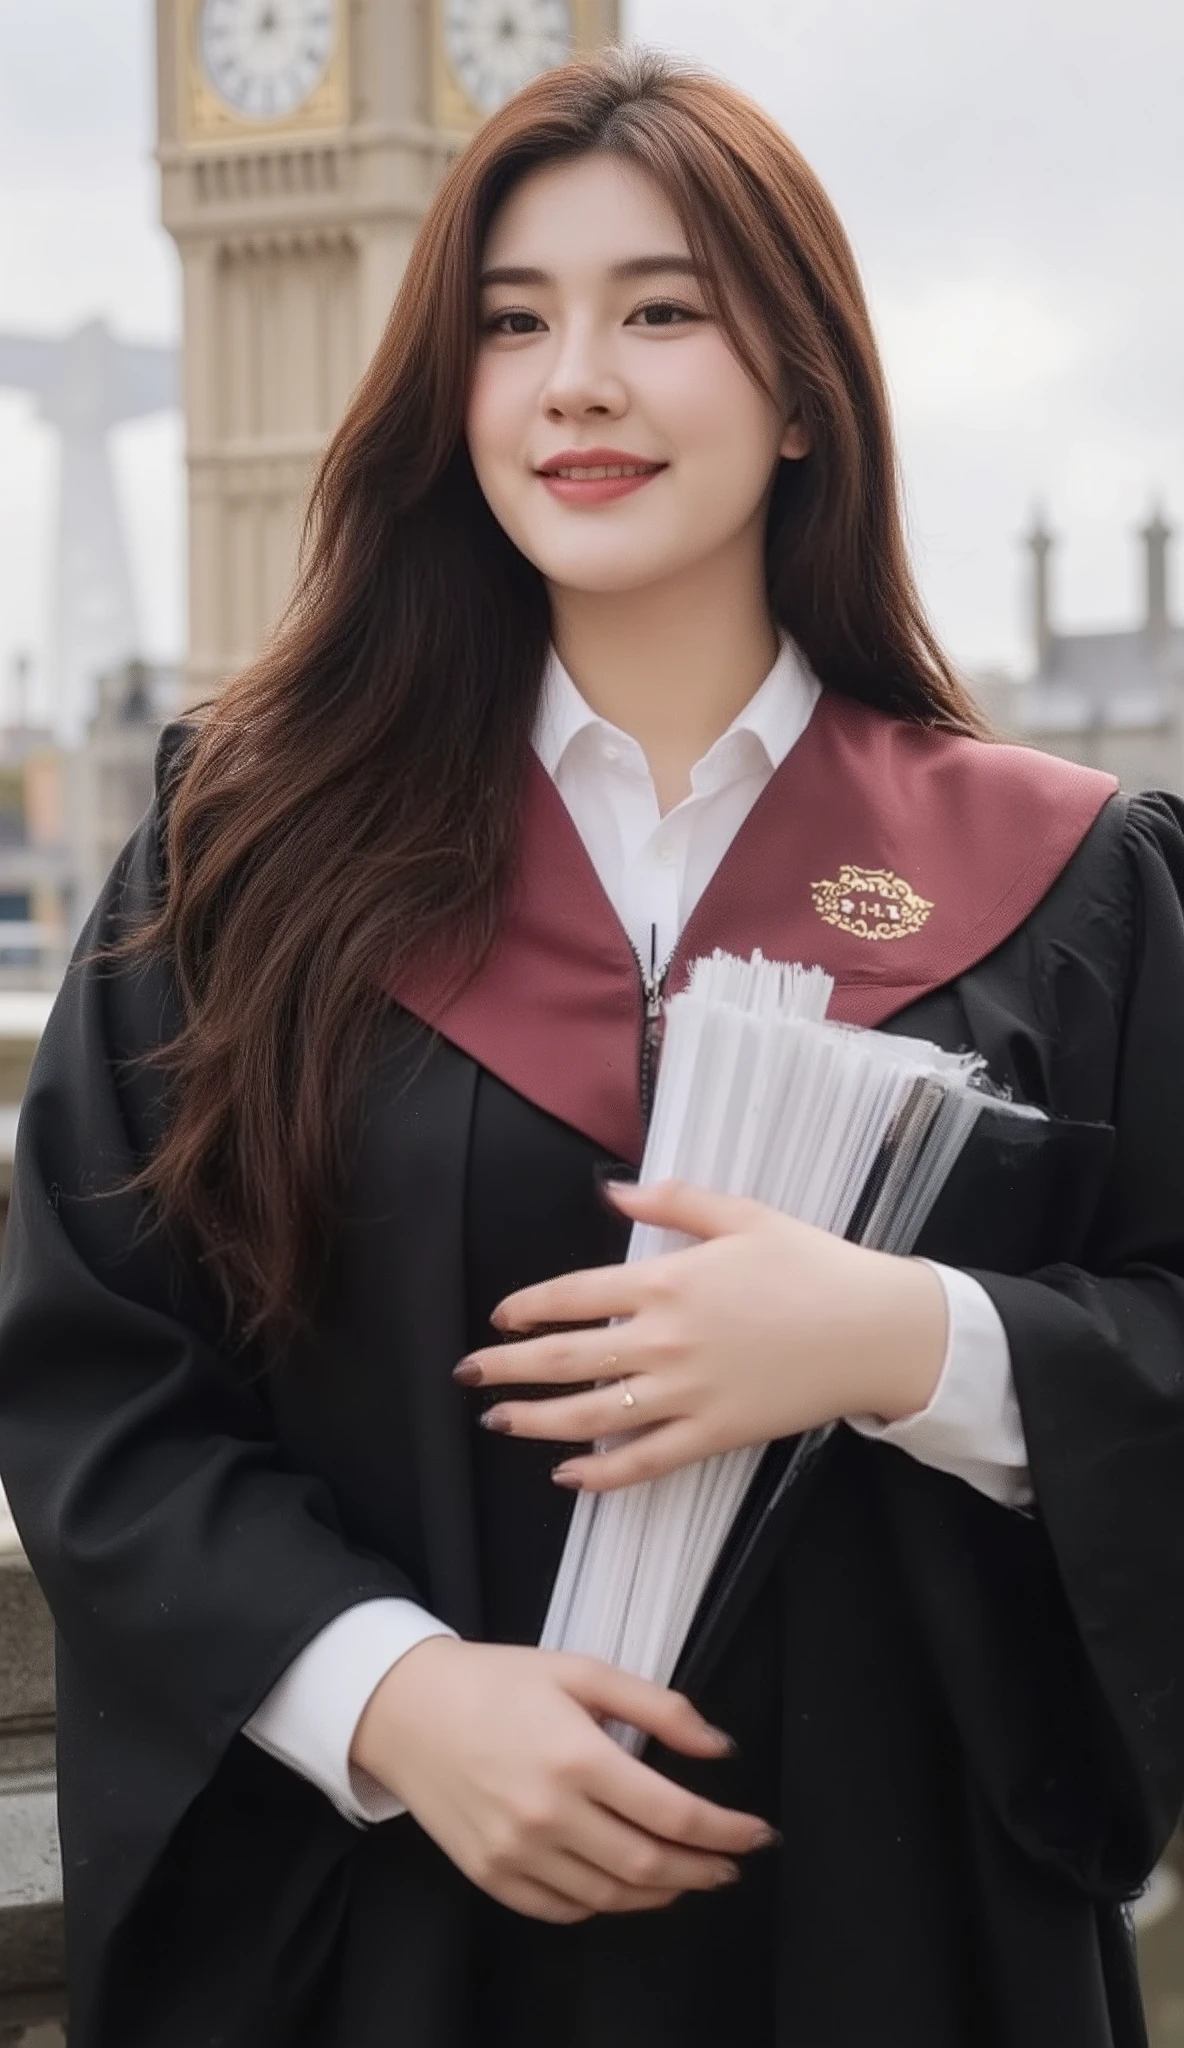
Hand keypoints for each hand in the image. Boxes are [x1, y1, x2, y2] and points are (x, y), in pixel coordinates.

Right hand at [351, 1636, 776, 1921]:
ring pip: (610, 1895)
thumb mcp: (582, 1671)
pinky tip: (625, 1886)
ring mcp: (516, 1852)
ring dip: (662, 1893)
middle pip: (648, 1864)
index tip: (756, 1833)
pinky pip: (562, 1909)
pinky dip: (605, 1905)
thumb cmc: (497, 1682)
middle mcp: (547, 1813)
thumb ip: (658, 1707)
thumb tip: (720, 1747)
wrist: (406, 1709)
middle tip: (730, 1864)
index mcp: (575, 1755)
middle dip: (703, 1869)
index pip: (672, 1812)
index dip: (725, 1829)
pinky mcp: (490, 1875)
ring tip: (688, 1876)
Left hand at [457, 1180, 947, 1490]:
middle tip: (468, 1375)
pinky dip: (601, 1474)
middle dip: (506, 1368)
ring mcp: (686, 1392)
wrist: (874, 1329)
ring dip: (535, 1422)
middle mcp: (665, 1340)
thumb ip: (672, 1201)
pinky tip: (567, 1476)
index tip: (500, 1317)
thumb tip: (610, 1190)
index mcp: (667, 1280)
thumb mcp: (743, 1214)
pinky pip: (644, 1461)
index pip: (572, 1295)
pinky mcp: (713, 1434)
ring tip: (498, 1423)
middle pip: (565, 1359)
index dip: (527, 1308)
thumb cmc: (812, 1264)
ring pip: (591, 1416)